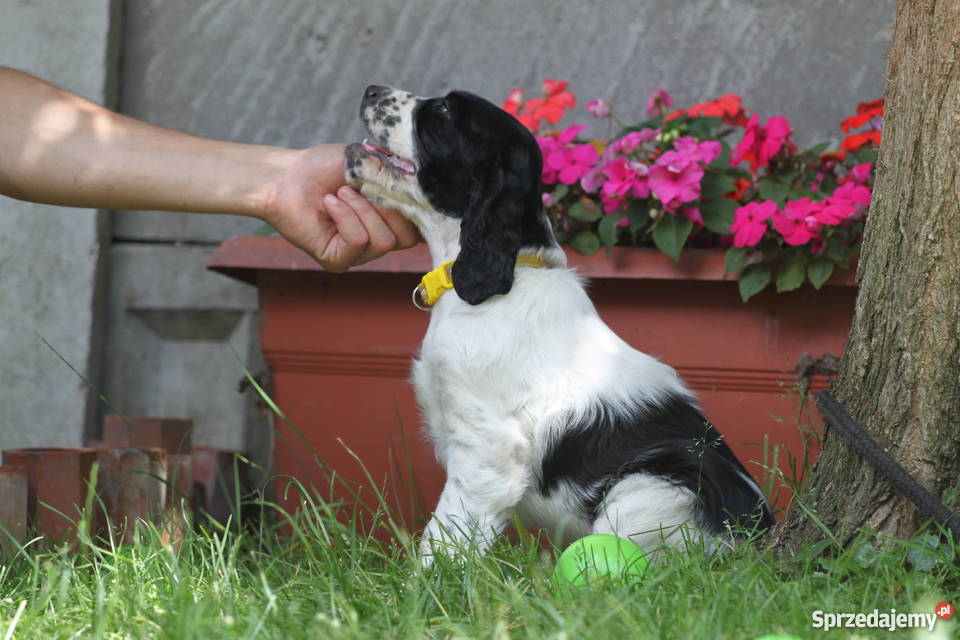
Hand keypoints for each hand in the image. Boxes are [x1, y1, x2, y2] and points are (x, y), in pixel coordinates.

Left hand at [261, 143, 418, 271]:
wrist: (287, 175)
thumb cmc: (325, 167)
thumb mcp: (370, 162)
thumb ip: (398, 173)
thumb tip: (422, 180)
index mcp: (391, 219)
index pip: (421, 227)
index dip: (419, 210)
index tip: (406, 187)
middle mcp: (378, 238)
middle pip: (408, 238)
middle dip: (389, 208)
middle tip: (365, 187)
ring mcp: (359, 253)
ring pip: (384, 241)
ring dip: (362, 209)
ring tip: (341, 193)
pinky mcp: (338, 260)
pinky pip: (357, 241)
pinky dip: (345, 216)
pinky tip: (330, 203)